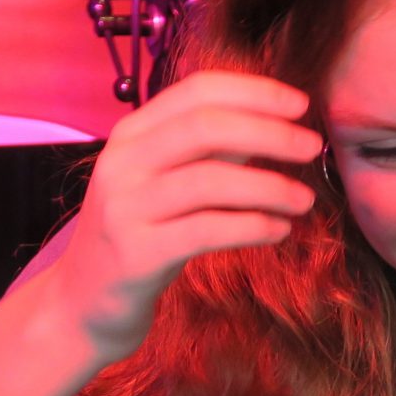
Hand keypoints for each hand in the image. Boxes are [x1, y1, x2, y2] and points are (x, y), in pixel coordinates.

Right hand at [46, 70, 320, 362]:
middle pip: (205, 127)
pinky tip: (280, 230)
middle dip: (269, 132)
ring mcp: (125, 208)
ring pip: (210, 180)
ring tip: (305, 200)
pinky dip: (252, 226)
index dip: (254, 92)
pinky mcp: (136, 254)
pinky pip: (207, 231)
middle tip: (313, 147)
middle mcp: (122, 163)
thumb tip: (275, 122)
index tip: (301, 105)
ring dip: (269, 186)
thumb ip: (209, 151)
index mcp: (130, 134)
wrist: (83, 303)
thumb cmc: (139, 236)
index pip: (197, 92)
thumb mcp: (165, 182)